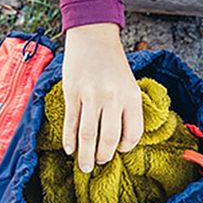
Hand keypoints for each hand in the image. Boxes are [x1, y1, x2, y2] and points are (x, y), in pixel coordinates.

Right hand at [61, 23, 143, 172]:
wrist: (93, 35)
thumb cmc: (112, 64)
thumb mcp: (128, 84)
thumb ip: (126, 109)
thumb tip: (118, 140)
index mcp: (131, 96)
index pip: (132, 133)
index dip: (126, 147)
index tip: (119, 149)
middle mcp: (112, 97)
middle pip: (108, 138)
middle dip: (103, 157)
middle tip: (99, 164)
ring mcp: (91, 95)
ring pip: (87, 134)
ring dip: (85, 155)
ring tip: (84, 166)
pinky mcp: (72, 92)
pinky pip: (71, 122)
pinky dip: (69, 139)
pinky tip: (69, 149)